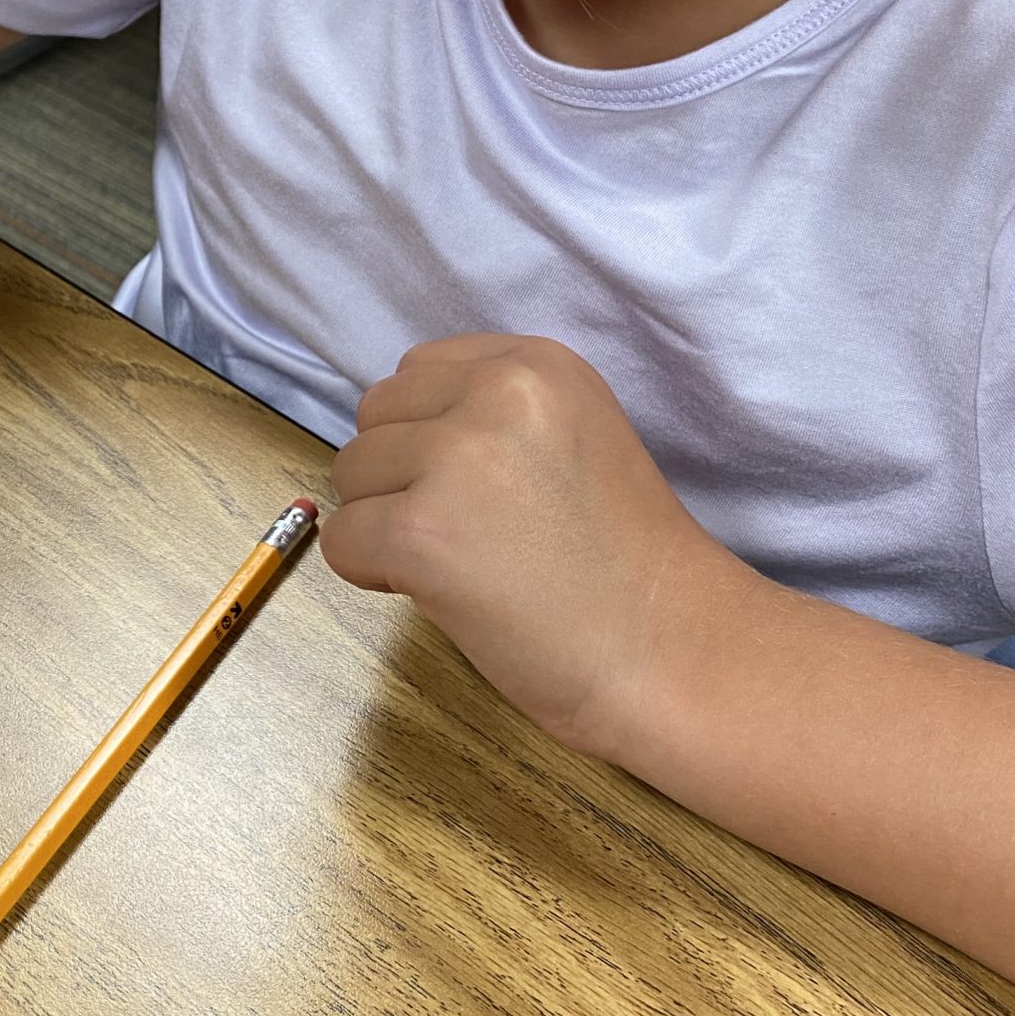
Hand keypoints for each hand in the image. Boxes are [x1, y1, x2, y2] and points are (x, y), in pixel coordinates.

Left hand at [323, 334, 747, 755]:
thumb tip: (398, 435)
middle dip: (398, 475)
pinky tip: (441, 594)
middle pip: (375, 416)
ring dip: (384, 523)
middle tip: (468, 534)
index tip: (476, 489)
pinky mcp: (420, 532)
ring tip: (465, 563)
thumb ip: (494, 418)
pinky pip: (342, 541)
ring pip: (351, 476)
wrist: (672, 652)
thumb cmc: (626, 565)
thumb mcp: (574, 439)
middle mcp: (497, 391)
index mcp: (539, 363)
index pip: (419, 372)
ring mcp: (456, 458)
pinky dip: (373, 575)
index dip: (428, 435)